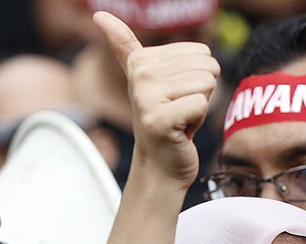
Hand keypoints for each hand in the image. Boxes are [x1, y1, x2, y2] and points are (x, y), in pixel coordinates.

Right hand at [92, 11, 218, 188]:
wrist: (160, 167)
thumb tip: (98, 13)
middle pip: (207, 68)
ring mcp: (147, 97)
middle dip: (200, 95)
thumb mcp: (148, 79)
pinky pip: (201, 105)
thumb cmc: (165, 121)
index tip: (175, 99)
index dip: (197, 80)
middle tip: (179, 113)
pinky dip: (197, 122)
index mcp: (142, 60)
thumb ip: (125, 46)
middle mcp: (141, 74)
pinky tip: (181, 132)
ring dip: (199, 109)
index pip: (202, 54)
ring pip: (206, 86)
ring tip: (179, 121)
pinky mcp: (158, 120)